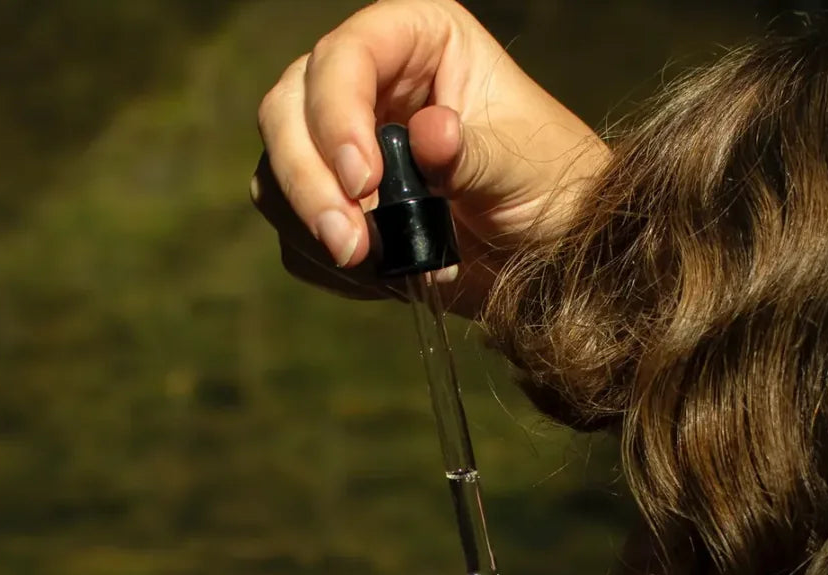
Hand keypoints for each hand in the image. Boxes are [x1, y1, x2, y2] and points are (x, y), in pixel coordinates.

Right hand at [252, 0, 609, 319]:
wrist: (551, 256)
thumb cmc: (551, 187)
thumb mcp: (523, 166)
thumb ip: (473, 153)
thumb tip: (430, 134)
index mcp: (415, 43)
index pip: (344, 55)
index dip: (337, 114)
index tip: (365, 184)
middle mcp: (367, 85)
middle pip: (287, 110)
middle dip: (309, 182)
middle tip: (351, 244)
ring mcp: (341, 149)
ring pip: (276, 173)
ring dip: (312, 228)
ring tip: (376, 266)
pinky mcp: (335, 211)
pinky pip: (294, 236)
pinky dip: (326, 266)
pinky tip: (381, 278)